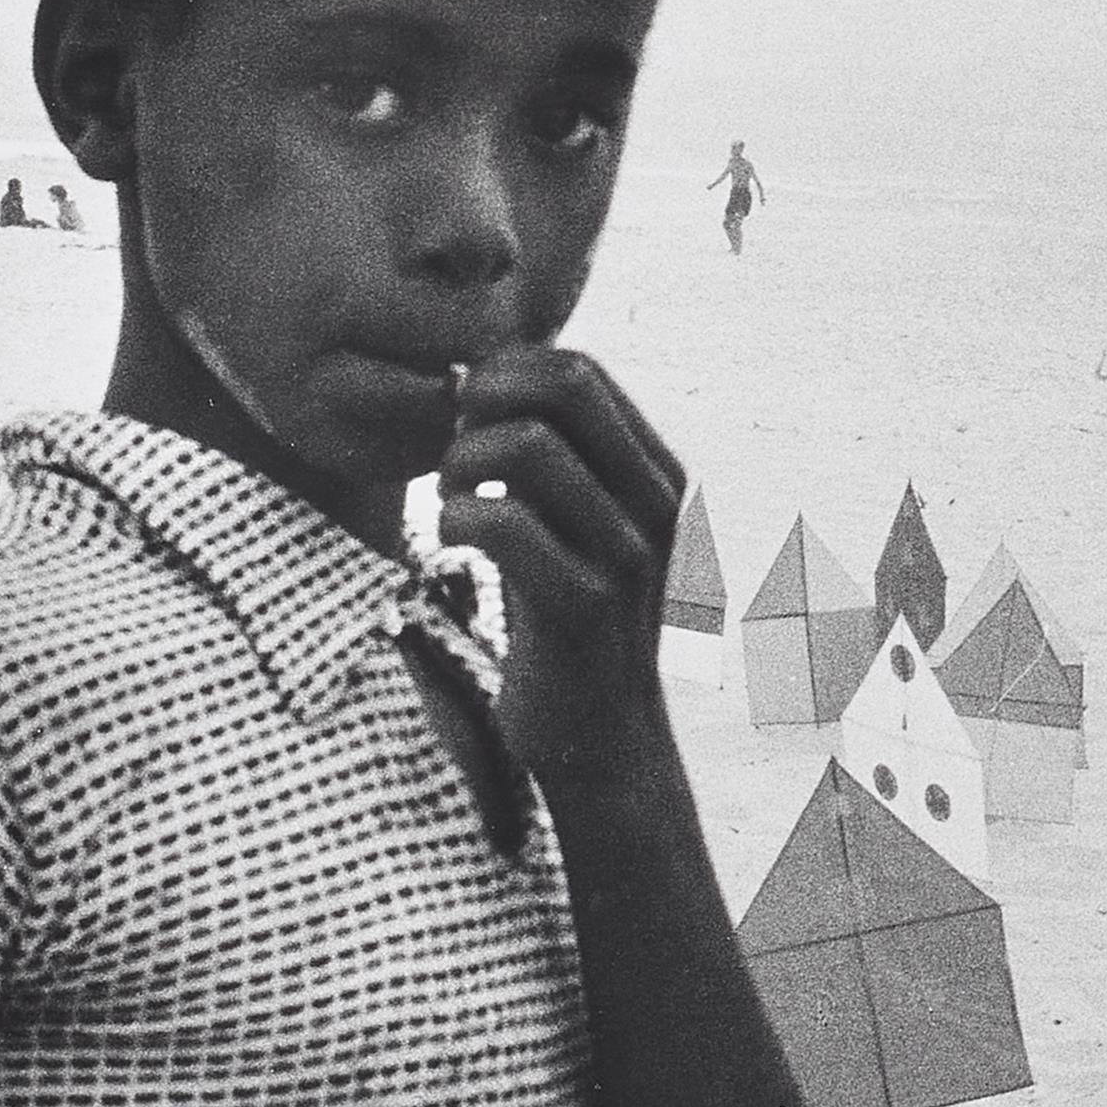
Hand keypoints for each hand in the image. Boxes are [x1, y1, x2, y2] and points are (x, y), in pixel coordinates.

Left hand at [438, 347, 687, 783]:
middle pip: (565, 386)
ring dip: (462, 462)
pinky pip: (502, 523)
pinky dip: (455, 519)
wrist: (601, 737)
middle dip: (486, 400)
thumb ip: (561, 457)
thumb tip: (485, 376)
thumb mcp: (584, 524)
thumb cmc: (567, 616)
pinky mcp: (583, 604)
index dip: (506, 374)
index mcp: (657, 471)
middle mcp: (655, 501)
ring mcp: (626, 552)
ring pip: (529, 446)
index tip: (469, 420)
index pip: (581, 369)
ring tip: (450, 499)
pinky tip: (449, 544)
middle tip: (455, 447)